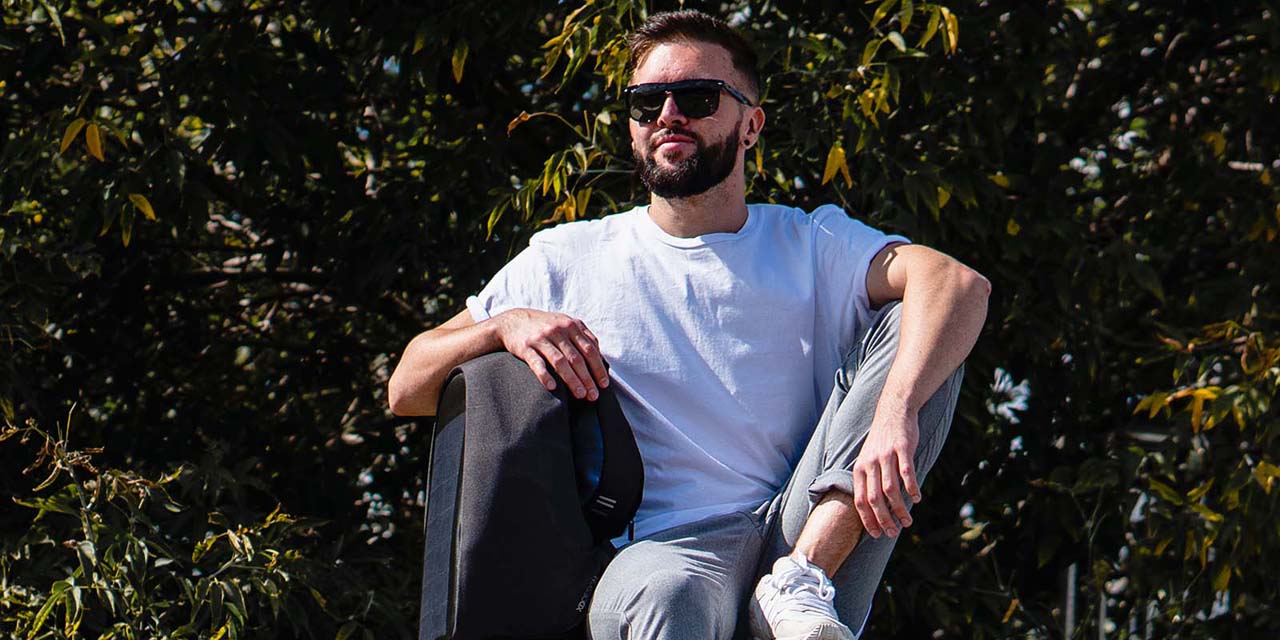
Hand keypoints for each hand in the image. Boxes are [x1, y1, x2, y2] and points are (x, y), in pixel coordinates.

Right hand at [493, 309, 607, 400]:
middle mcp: (558, 330)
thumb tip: (600, 356)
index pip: (590, 349)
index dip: (598, 368)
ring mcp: (541, 338)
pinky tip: (552, 387)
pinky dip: (545, 375)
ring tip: (580, 394)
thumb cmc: (545, 327)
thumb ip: (582, 336)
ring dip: (572, 380)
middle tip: (594, 395)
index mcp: (571, 326)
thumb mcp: (565, 324)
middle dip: (588, 378)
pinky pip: (537, 363)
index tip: (604, 384)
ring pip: (560, 362)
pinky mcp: (525, 347)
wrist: (513, 322)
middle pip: (577, 358)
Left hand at [851, 404, 920, 538]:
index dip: (868, 520)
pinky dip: (911, 488)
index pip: (860, 500)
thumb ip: (870, 482)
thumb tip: (875, 510)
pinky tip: (916, 499)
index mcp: (860, 469)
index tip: (877, 534)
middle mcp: (870, 463)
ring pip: (890, 489)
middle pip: (874, 498)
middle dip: (883, 519)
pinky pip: (906, 472)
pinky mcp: (901, 448)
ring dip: (899, 508)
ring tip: (907, 521)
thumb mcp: (868, 460)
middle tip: (893, 532)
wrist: (893, 413)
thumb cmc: (882, 443)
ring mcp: (885, 455)